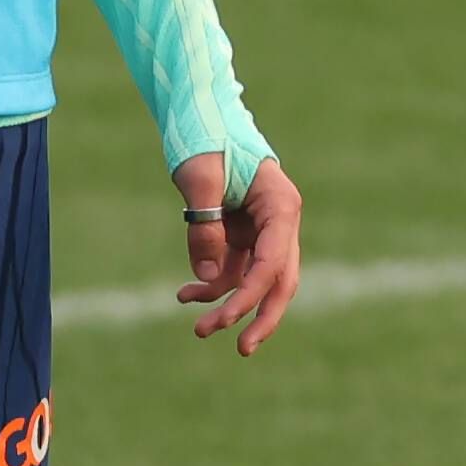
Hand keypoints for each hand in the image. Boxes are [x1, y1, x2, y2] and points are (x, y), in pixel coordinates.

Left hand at [171, 154, 302, 356]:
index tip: (225, 321)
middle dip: (261, 317)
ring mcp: (261, 232)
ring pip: (255, 283)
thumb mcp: (199, 177)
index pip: (273, 262)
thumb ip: (204, 226)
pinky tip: (185, 294)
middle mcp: (278, 223)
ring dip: (228, 305)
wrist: (198, 117)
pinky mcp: (242, 236)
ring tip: (198, 328)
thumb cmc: (203, 138)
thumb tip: (204, 278)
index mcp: (281, 206)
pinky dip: (211, 286)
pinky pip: (232, 272)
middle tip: (242, 348)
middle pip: (280, 281)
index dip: (251, 296)